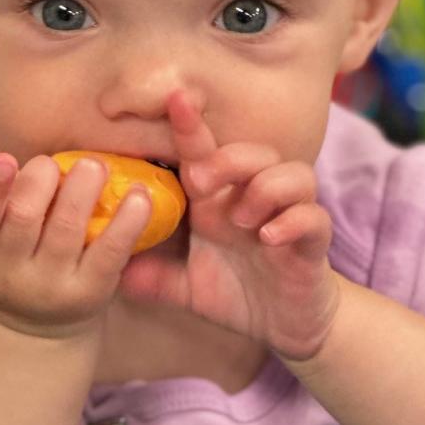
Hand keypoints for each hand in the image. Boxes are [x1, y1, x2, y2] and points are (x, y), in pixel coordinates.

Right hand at [0, 151, 153, 339]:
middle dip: (38, 184)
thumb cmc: (2, 256)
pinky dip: (126, 223)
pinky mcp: (91, 292)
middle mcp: (8, 277)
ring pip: (67, 231)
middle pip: (22, 221)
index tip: (5, 160)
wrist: (39, 322)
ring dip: (82, 192)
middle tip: (52, 163)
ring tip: (94, 165)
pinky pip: (110, 254)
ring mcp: (52, 288)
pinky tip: (139, 196)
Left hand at [120, 92, 340, 360]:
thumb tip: (111, 273)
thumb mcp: (183, 288)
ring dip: (265, 187)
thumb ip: (151, 277)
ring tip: (241, 219)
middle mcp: (255, 200)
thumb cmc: (236, 292)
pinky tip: (269, 238)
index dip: (192, 125)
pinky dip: (293, 221)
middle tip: (200, 183)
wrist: (284, 325)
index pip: (206, 152)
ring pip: (293, 174)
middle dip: (228, 159)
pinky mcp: (313, 243)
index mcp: (220, 200)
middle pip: (254, 152)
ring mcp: (288, 217)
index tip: (175, 100)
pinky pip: (314, 218)